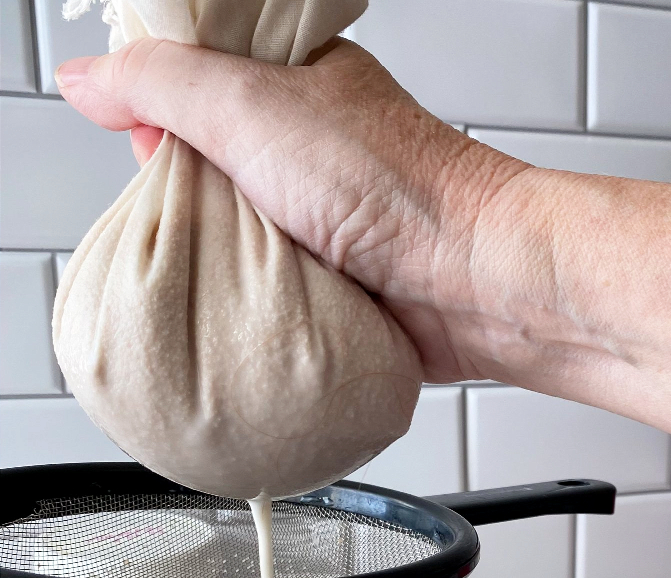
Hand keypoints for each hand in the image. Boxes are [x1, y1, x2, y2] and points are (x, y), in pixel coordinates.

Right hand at [56, 38, 533, 383]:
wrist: (474, 283)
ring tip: (225, 260)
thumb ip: (162, 82)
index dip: (158, 113)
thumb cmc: (397, 189)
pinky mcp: (341, 280)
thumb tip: (90, 80)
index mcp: (298, 84)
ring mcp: (329, 218)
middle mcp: (314, 149)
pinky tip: (249, 300)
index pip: (195, 83)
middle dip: (185, 193)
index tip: (148, 145)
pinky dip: (255, 297)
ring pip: (238, 232)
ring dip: (220, 252)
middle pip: (209, 165)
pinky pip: (272, 287)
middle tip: (192, 211)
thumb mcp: (251, 106)